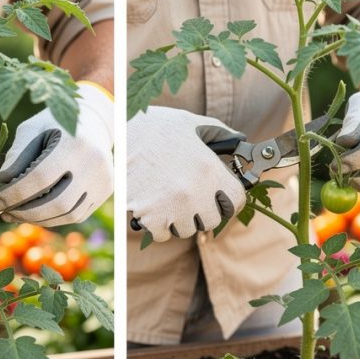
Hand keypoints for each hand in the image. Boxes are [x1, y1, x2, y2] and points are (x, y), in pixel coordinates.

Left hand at [0, 82, 113, 226]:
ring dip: (39, 219)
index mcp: (75, 143)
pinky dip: (54, 218)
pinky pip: (77, 215)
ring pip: (68, 214)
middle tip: (4, 212)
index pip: (40, 178)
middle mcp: (95, 164)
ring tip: (17, 214)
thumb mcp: (32, 130)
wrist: (93, 123)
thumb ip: (17, 155)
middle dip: (26, 212)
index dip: (14, 194)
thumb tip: (3, 184)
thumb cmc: (55, 124)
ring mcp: (104, 180)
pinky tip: (37, 213)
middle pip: (57, 202)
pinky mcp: (106, 191)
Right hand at [127, 107, 246, 241]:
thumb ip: (221, 134)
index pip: (237, 202)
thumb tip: (240, 140)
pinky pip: (163, 235)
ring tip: (173, 201)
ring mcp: (172, 208)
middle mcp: (195, 193)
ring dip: (183, 219)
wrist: (118, 131)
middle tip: (196, 199)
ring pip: (188, 230)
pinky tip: (157, 208)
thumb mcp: (193, 123)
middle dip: (206, 211)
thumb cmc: (157, 126)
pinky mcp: (149, 216)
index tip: (225, 197)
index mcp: (210, 170)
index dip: (231, 199)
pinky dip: (160, 226)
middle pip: (213, 220)